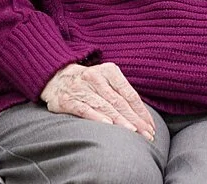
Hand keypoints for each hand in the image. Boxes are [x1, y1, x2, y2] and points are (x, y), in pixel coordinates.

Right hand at [41, 62, 155, 140]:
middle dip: (135, 120)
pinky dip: (97, 117)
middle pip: (119, 102)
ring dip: (120, 121)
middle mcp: (95, 77)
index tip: (151, 127)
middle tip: (147, 135)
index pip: (129, 94)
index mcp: (109, 71)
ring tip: (133, 133)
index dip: (142, 112)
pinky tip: (108, 125)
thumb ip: (121, 94)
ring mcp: (80, 88)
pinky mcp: (67, 100)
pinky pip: (84, 109)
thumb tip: (143, 116)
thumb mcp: (106, 80)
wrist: (54, 76)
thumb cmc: (88, 83)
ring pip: (104, 106)